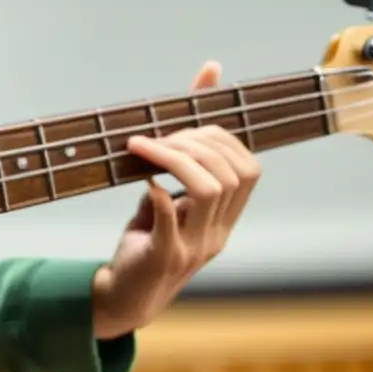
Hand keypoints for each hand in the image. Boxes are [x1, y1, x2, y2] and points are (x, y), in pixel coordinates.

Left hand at [92, 61, 260, 338]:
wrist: (124, 297)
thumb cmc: (146, 240)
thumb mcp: (166, 193)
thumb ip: (182, 153)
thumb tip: (209, 75)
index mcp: (224, 219)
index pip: (248, 169)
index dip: (222, 139)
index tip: (185, 129)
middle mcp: (216, 234)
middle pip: (230, 174)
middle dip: (196, 144)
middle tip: (157, 139)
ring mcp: (192, 248)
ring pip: (207, 190)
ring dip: (175, 159)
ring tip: (143, 148)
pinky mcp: (162, 258)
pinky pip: (168, 220)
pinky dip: (157, 192)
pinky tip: (141, 178)